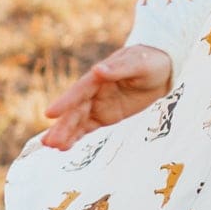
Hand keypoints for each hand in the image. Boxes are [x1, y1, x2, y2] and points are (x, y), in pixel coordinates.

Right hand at [40, 44, 174, 147]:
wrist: (162, 70)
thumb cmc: (150, 62)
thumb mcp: (139, 64)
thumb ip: (119, 69)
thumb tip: (98, 70)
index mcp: (99, 77)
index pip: (79, 91)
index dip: (65, 102)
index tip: (50, 114)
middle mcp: (94, 91)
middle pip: (75, 110)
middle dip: (62, 125)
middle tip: (48, 141)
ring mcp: (98, 104)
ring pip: (78, 120)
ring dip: (65, 133)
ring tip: (50, 146)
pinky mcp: (105, 115)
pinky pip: (87, 127)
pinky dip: (76, 136)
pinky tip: (64, 147)